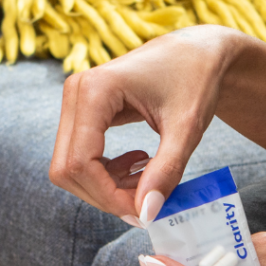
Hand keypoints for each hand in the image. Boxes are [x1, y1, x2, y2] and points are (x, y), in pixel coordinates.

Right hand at [50, 26, 244, 224]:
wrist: (197, 52)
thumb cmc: (196, 79)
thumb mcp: (187, 128)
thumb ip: (166, 171)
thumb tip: (145, 214)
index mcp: (95, 90)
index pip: (80, 162)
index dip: (108, 196)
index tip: (144, 212)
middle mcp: (75, 93)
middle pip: (67, 169)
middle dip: (105, 195)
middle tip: (146, 203)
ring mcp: (74, 102)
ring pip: (70, 168)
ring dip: (105, 187)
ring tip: (147, 179)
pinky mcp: (82, 112)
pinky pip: (79, 157)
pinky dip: (106, 174)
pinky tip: (138, 166)